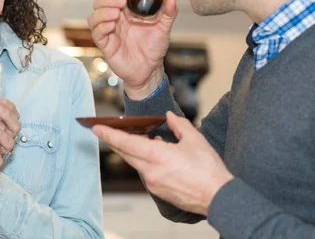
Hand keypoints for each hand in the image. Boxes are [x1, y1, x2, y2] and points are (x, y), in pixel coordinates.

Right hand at [87, 0, 177, 98]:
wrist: (150, 70)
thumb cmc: (154, 48)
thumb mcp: (163, 28)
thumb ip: (168, 13)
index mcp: (126, 12)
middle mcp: (115, 19)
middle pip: (100, 3)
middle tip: (120, 1)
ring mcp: (108, 32)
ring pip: (93, 17)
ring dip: (102, 12)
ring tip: (115, 14)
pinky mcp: (105, 45)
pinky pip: (97, 34)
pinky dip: (101, 27)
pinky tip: (111, 26)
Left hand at [92, 111, 232, 215]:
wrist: (218, 197)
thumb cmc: (208, 170)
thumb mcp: (195, 140)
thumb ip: (178, 125)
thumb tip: (168, 117)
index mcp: (157, 156)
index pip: (126, 143)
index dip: (109, 134)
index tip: (96, 128)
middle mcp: (150, 171)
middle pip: (125, 153)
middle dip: (114, 141)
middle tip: (104, 130)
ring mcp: (153, 183)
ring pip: (135, 163)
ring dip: (131, 150)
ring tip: (132, 138)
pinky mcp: (158, 191)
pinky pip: (144, 172)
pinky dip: (143, 161)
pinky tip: (151, 154)